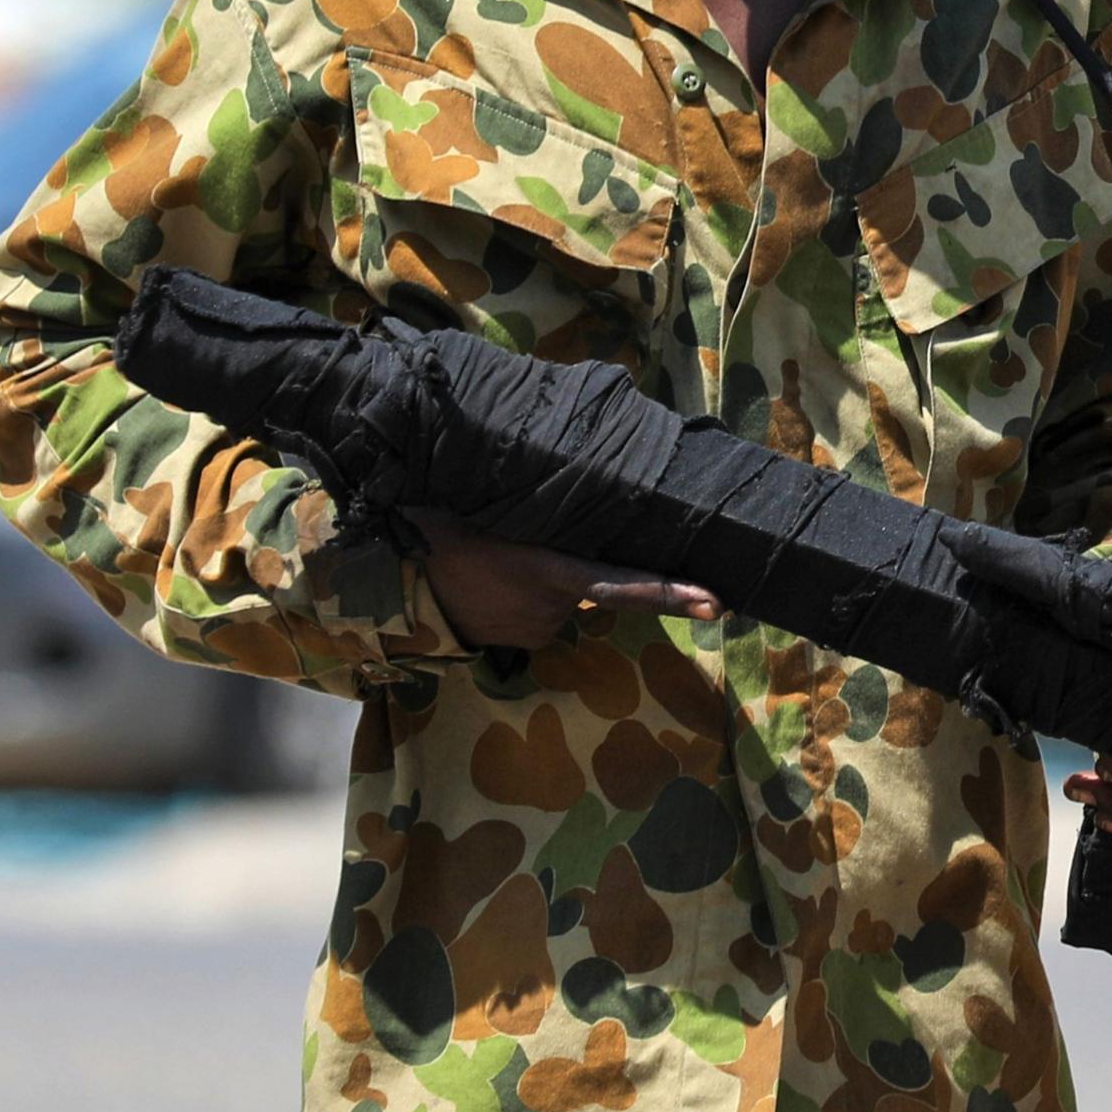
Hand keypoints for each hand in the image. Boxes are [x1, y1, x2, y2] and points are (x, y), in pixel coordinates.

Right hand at [413, 510, 719, 649]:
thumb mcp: (495, 506)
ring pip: (560, 604)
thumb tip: (570, 468)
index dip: (670, 592)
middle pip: (586, 587)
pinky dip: (522, 603)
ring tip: (495, 566)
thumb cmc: (447, 530)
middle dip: (565, 571)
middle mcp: (552, 607)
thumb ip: (539, 501)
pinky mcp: (517, 644)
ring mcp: (536, 630)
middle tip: (515, 552)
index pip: (622, 584)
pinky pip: (536, 618)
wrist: (397, 586)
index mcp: (551, 570)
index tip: (715, 602)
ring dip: (539, 587)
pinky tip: (489, 587)